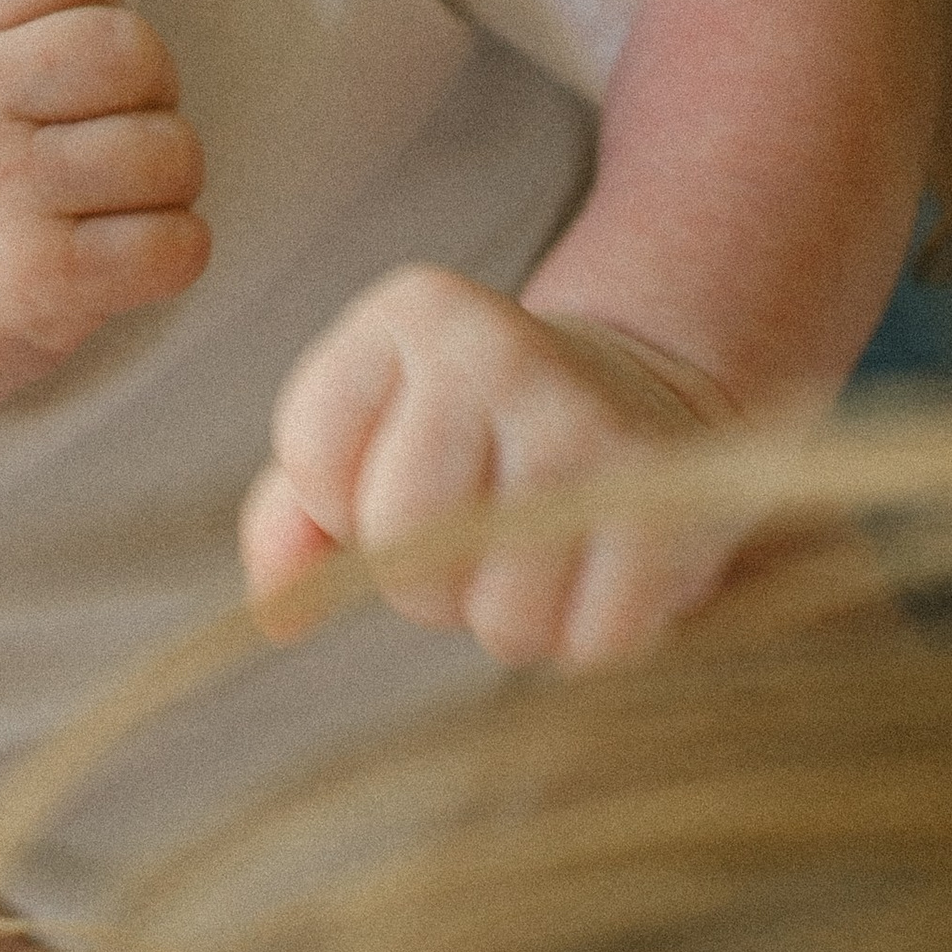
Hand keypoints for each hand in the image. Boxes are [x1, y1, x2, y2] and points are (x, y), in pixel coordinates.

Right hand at [0, 0, 208, 423]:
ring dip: (163, 177)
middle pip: (127, 47)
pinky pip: (179, 241)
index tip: (62, 56)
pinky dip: (172, 249)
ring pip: (169, 147)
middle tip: (106, 127)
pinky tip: (123, 251)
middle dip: (146, 88)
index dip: (89, 0)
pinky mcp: (42, 282)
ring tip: (111, 194)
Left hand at [240, 264, 739, 666]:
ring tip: (534, 547)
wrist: (633, 397)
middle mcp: (507, 348)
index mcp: (416, 308)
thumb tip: (277, 615)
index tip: (394, 471)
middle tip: (469, 529)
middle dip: (420, 576)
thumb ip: (291, 515)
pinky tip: (594, 570)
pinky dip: (582, 635)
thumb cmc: (466, 432)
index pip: (313, 458)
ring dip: (503, 615)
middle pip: (401, 541)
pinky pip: (589, 643)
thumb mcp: (366, 432)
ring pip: (497, 614)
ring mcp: (596, 425)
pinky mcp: (674, 505)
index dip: (340, 504)